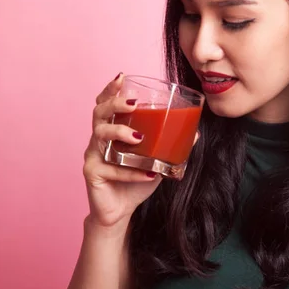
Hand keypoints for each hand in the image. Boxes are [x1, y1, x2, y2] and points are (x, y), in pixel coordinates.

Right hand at [82, 73, 197, 229]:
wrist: (121, 210)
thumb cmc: (136, 179)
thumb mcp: (157, 160)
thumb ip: (172, 145)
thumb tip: (196, 131)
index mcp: (112, 129)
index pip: (106, 103)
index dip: (110, 89)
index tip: (121, 77)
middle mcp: (99, 138)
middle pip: (98, 113)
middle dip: (114, 104)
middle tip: (132, 103)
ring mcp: (93, 155)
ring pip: (99, 136)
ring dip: (120, 134)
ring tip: (138, 138)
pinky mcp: (92, 173)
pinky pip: (109, 168)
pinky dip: (129, 171)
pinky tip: (147, 174)